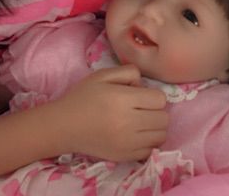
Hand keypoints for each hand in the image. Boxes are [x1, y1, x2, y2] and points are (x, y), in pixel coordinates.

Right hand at [47, 64, 167, 161]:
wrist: (64, 126)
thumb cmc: (82, 97)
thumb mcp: (102, 75)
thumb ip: (127, 72)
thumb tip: (144, 84)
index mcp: (122, 99)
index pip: (160, 99)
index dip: (152, 94)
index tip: (141, 95)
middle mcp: (128, 122)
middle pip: (164, 118)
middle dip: (156, 110)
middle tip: (141, 108)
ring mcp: (128, 142)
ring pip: (161, 135)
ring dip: (154, 127)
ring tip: (140, 121)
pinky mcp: (126, 156)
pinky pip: (151, 150)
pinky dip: (148, 142)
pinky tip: (135, 134)